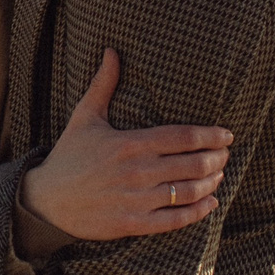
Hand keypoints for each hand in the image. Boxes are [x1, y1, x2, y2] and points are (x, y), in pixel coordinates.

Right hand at [20, 50, 231, 241]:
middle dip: (216, 158)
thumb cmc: (69, 156)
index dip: (209, 136)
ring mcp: (136, 199)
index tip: (227, 134)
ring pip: (188, 192)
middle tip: (226, 154)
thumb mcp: (84, 117)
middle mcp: (136, 172)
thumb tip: (112, 51)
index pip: (181, 137)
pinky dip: (198, 211)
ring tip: (220, 175)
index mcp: (129, 143)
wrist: (47, 200)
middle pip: (191, 164)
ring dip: (211, 183)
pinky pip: (175, 220)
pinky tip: (211, 203)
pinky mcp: (133, 223)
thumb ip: (103, 85)